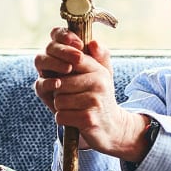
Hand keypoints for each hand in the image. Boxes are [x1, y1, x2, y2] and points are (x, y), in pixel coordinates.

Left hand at [33, 27, 148, 160]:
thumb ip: (96, 56)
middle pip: (60, 82)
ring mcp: (94, 101)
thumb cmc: (98, 98)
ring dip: (61, 107)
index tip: (62, 74)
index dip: (60, 65)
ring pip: (58, 100)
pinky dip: (63, 119)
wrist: (111, 127)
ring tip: (73, 108)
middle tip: (69, 96)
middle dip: (59, 92)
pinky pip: (61, 115)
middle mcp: (99, 83)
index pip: (73, 59)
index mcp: (99, 70)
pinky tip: (74, 119)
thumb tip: (94, 42)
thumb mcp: (100, 75)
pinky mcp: (88, 119)